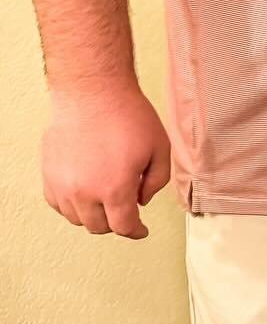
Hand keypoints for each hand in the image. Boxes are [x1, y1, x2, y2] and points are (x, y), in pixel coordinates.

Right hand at [42, 82, 170, 239]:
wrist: (92, 92)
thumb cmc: (127, 115)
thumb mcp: (160, 149)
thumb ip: (156, 182)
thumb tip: (141, 200)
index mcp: (115, 189)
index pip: (124, 227)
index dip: (136, 231)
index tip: (140, 230)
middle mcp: (84, 193)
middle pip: (99, 227)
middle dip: (116, 222)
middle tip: (125, 209)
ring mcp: (62, 185)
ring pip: (77, 218)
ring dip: (93, 215)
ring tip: (105, 198)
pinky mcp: (48, 174)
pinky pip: (58, 204)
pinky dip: (72, 205)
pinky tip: (84, 193)